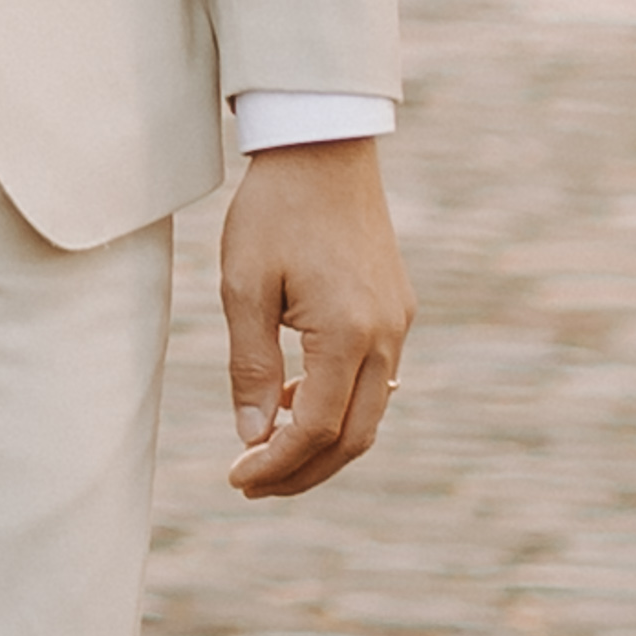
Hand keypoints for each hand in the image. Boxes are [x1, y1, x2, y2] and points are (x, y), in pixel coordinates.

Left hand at [219, 138, 410, 497]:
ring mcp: (398, 324)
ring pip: (369, 413)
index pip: (318, 429)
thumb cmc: (273, 214)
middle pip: (355, 436)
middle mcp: (387, 336)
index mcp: (350, 334)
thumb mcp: (244, 290)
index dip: (277, 465)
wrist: (323, 150)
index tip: (237, 480)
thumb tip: (253, 436)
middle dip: (302, 471)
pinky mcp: (395, 311)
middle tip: (249, 485)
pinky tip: (291, 405)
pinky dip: (336, 406)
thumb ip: (251, 368)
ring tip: (264, 453)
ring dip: (320, 443)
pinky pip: (373, 380)